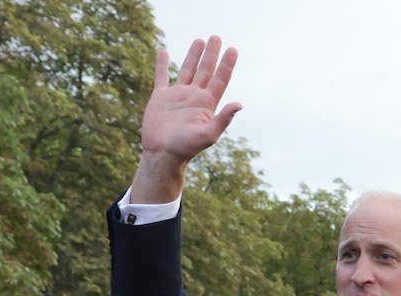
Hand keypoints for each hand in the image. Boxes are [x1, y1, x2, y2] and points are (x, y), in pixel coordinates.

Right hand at [132, 37, 241, 201]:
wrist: (163, 153)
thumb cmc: (187, 147)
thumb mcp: (208, 134)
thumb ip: (223, 119)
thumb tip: (240, 104)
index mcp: (207, 104)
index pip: (220, 79)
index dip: (227, 64)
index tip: (233, 49)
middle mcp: (194, 97)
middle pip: (206, 70)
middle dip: (212, 54)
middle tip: (216, 37)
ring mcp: (178, 96)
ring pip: (188, 70)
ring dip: (193, 55)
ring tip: (200, 40)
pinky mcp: (161, 97)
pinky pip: (162, 76)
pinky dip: (163, 64)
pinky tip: (164, 52)